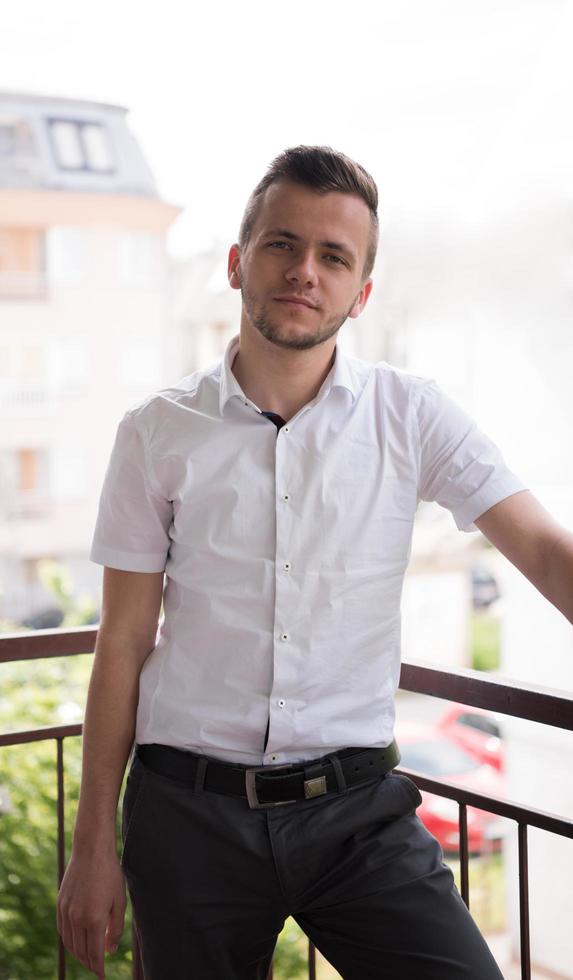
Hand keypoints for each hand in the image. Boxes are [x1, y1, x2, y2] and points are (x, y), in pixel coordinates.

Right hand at [57, 848, 126, 978]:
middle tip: (98, 969)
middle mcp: (76, 918)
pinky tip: (78, 941)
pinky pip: (63, 931)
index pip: (94, 954)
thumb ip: (115, 928)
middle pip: (81, 952)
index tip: (103, 976)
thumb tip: (110, 951)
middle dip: (90, 963)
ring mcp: (66, 912)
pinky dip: (70, 941)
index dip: (99, 968)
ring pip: (70, 944)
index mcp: (93, 919)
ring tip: (89, 957)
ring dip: (79, 954)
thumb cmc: (110, 874)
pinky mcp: (60, 904)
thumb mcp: (119, 901)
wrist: (91, 851)